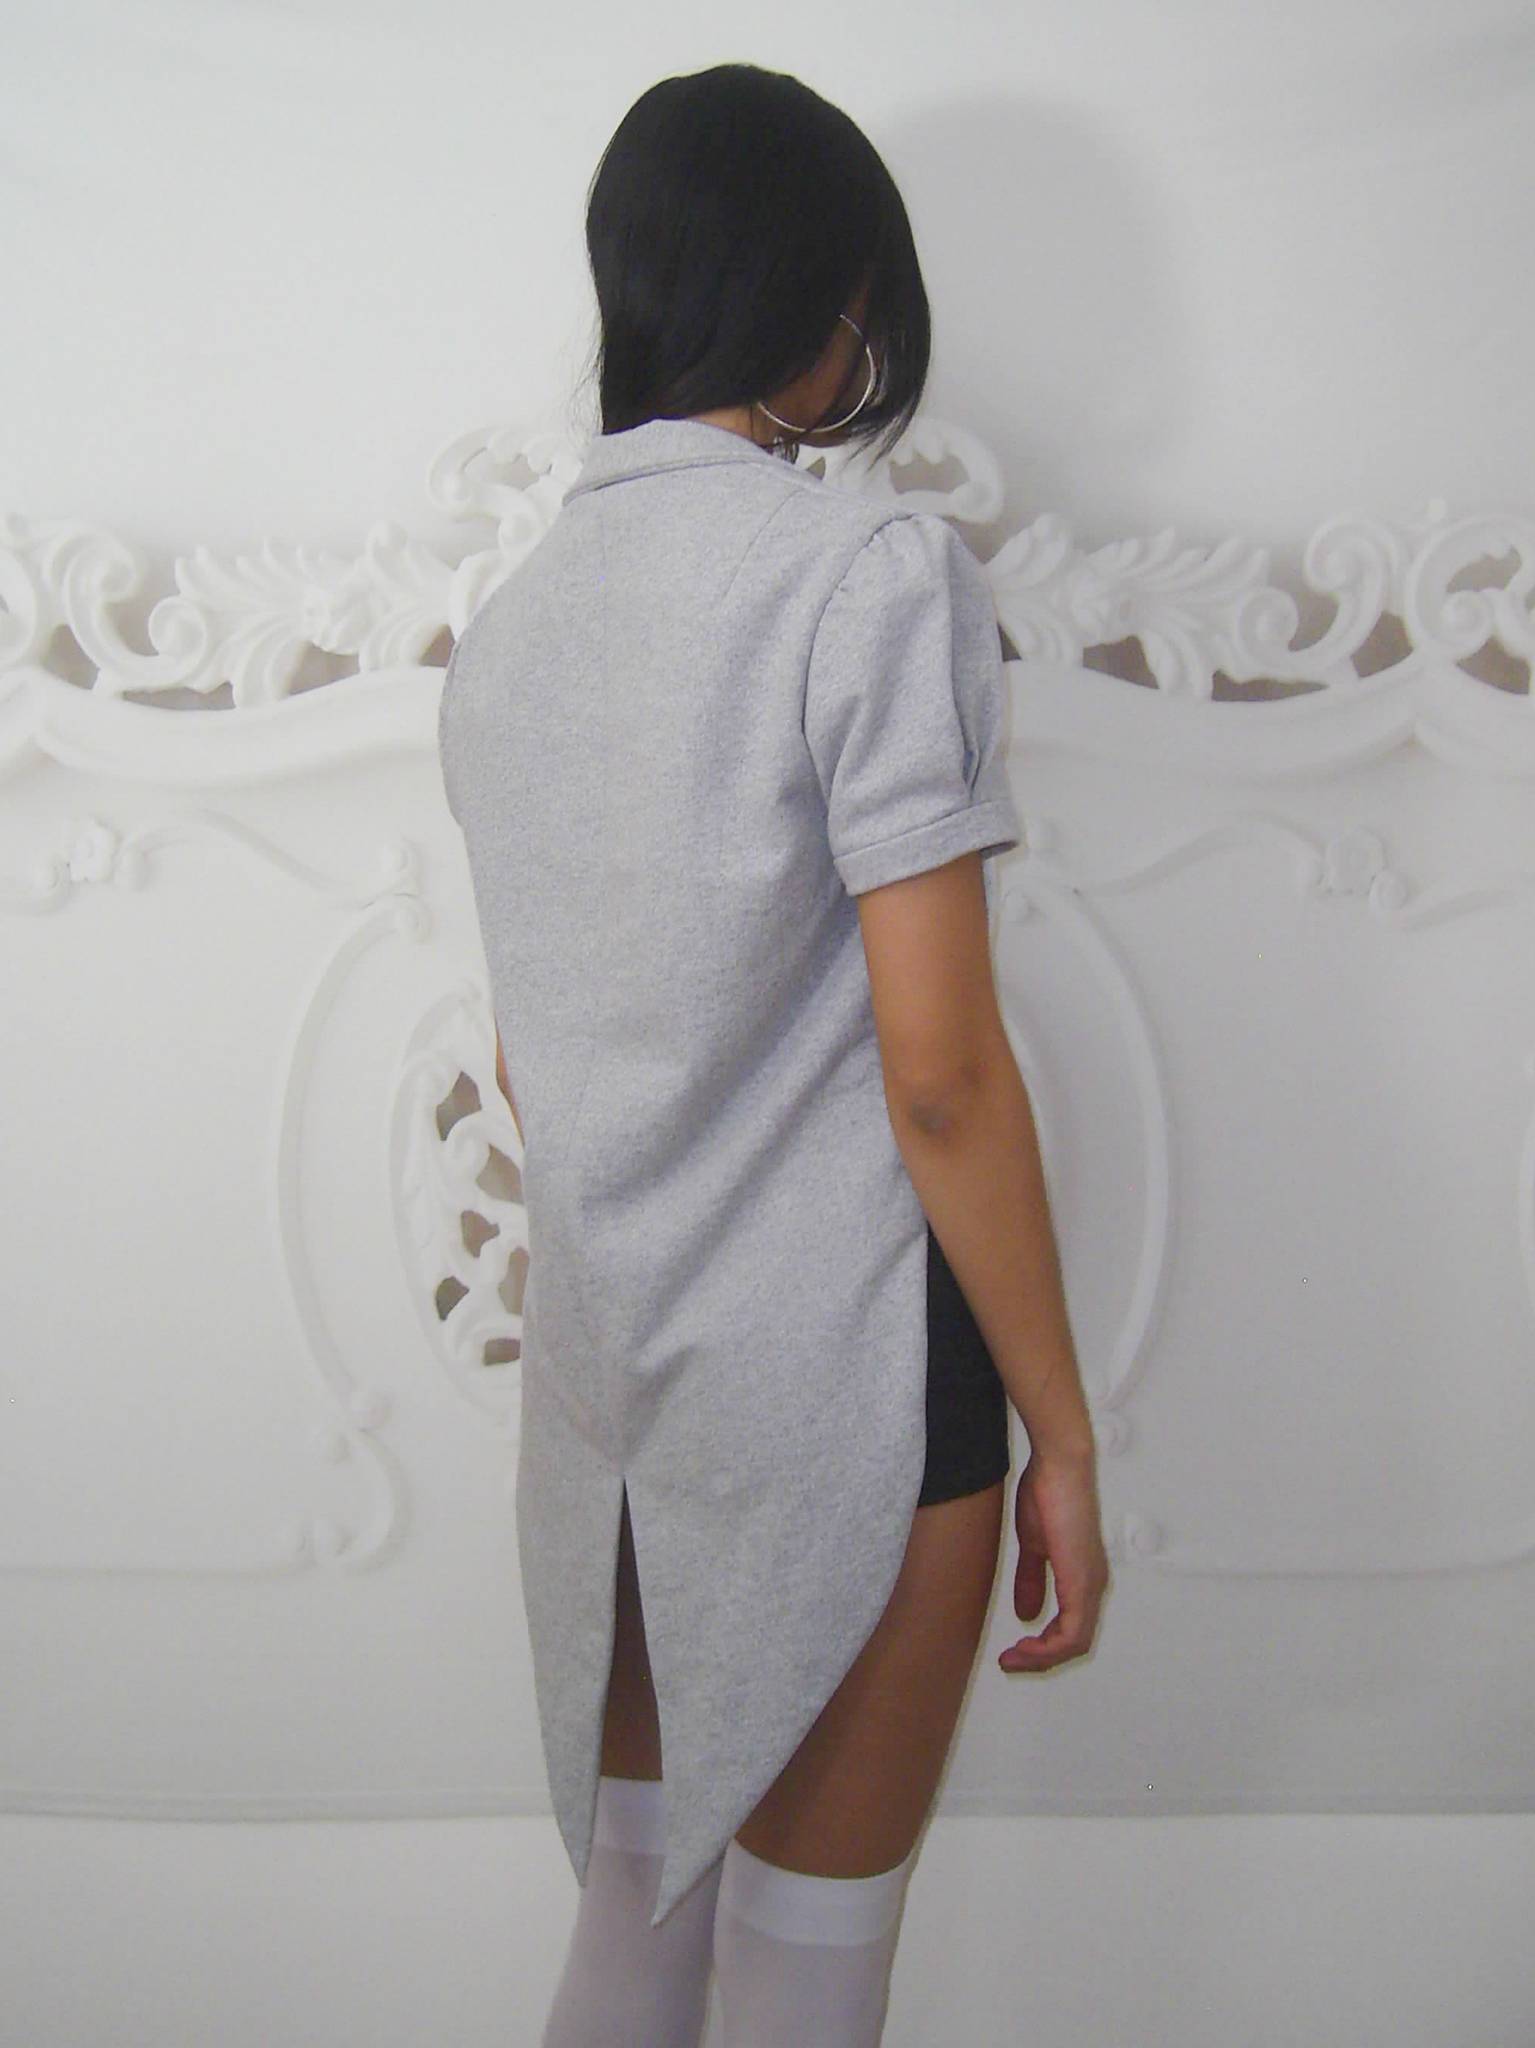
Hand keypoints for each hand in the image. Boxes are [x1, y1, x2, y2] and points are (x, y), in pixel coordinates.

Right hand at [997, 1445, 1109, 1672]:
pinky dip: (1048, 1647)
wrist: (1059, 1466)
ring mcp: (1090, 1585)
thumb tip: (1026, 1614)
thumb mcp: (1033, 1545)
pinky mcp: (1082, 1582)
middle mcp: (1093, 1585)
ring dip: (1041, 1657)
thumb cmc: (1048, 1493)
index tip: (1013, 1651)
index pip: (1070, 1628)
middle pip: (1074, 1643)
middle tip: (1009, 1663)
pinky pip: (1072, 1632)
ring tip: (1012, 1659)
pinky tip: (1025, 1646)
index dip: (1043, 1647)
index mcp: (1083, 1577)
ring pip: (1074, 1643)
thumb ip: (1031, 1579)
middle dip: (1040, 1659)